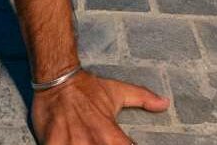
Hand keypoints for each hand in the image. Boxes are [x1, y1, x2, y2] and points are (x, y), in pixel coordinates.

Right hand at [30, 69, 169, 144]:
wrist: (58, 78)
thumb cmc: (88, 88)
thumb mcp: (117, 91)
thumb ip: (142, 98)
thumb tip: (165, 103)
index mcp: (110, 134)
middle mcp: (92, 141)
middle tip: (99, 142)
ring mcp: (71, 143)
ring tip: (85, 143)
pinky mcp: (52, 142)